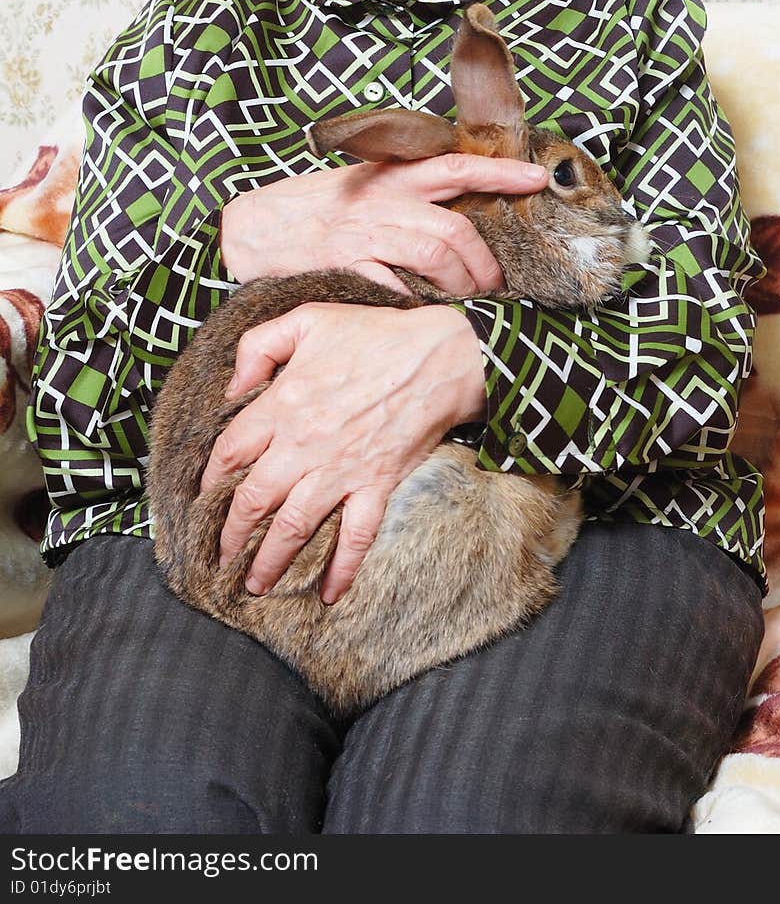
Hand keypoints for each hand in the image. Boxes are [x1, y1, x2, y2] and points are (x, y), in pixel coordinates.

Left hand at [199, 301, 486, 602]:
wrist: (440, 356)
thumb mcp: (307, 319)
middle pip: (253, 500)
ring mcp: (341, 470)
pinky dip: (342, 569)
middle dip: (231, 534)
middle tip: (219, 558)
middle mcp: (304, 445)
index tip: (204, 494)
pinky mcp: (376, 484)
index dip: (212, 476)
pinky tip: (329, 595)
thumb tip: (232, 387)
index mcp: (282, 404)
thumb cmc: (374, 334)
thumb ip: (257, 346)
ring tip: (255, 586)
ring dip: (270, 561)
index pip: (231, 450)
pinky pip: (356, 537)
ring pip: (293, 526)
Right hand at [219, 153, 547, 293]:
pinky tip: (424, 312)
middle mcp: (385, 199)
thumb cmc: (311, 209)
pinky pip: (397, 286)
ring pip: (436, 255)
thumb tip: (458, 218)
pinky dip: (417, 301)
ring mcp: (366, 232)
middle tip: (494, 283)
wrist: (252, 228)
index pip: (457, 165)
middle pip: (456, 226)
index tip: (537, 177)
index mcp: (392, 176)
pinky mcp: (347, 264)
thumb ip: (406, 194)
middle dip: (484, 261)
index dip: (500, 171)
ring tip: (466, 300)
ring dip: (460, 283)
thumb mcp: (361, 186)